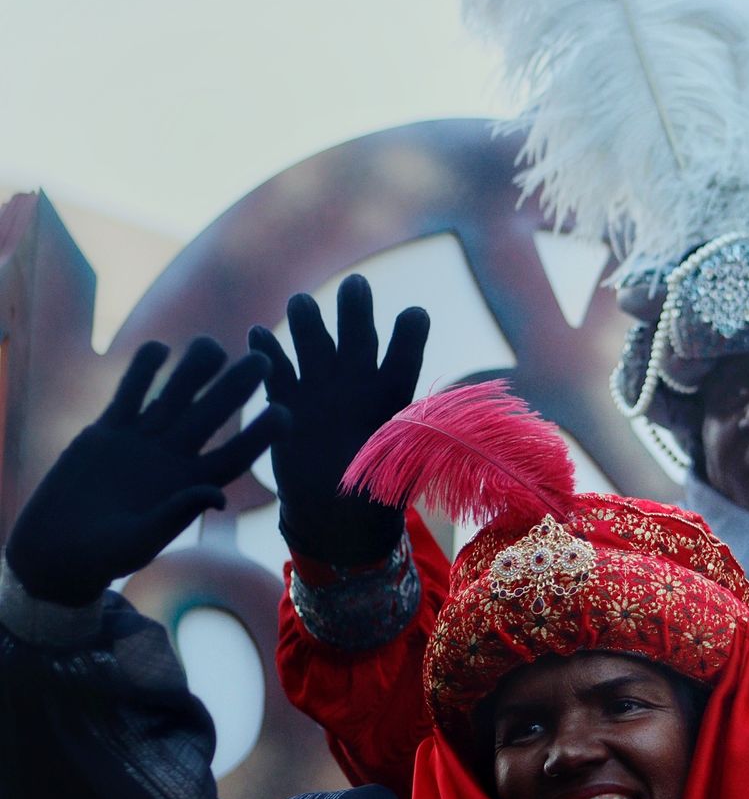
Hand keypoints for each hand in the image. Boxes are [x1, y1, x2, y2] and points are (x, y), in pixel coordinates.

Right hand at [5, 338, 287, 604]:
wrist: (62, 548)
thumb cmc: (106, 556)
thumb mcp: (142, 542)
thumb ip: (177, 516)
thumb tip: (218, 496)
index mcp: (191, 485)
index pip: (235, 453)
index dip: (260, 434)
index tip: (284, 412)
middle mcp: (173, 457)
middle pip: (210, 415)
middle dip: (235, 389)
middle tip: (263, 360)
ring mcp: (142, 441)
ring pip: (173, 398)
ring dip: (192, 371)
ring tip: (211, 344)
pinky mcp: (108, 432)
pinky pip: (129, 395)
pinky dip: (141, 373)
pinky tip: (159, 348)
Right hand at [248, 275, 428, 564]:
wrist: (333, 512)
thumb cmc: (376, 493)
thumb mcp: (398, 468)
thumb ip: (411, 443)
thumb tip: (438, 426)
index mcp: (391, 393)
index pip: (405, 356)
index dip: (409, 336)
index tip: (414, 314)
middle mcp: (358, 380)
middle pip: (358, 335)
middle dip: (355, 310)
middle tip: (356, 285)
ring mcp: (320, 386)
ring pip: (313, 342)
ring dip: (307, 322)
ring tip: (301, 303)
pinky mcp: (287, 400)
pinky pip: (277, 371)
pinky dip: (267, 354)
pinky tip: (259, 334)